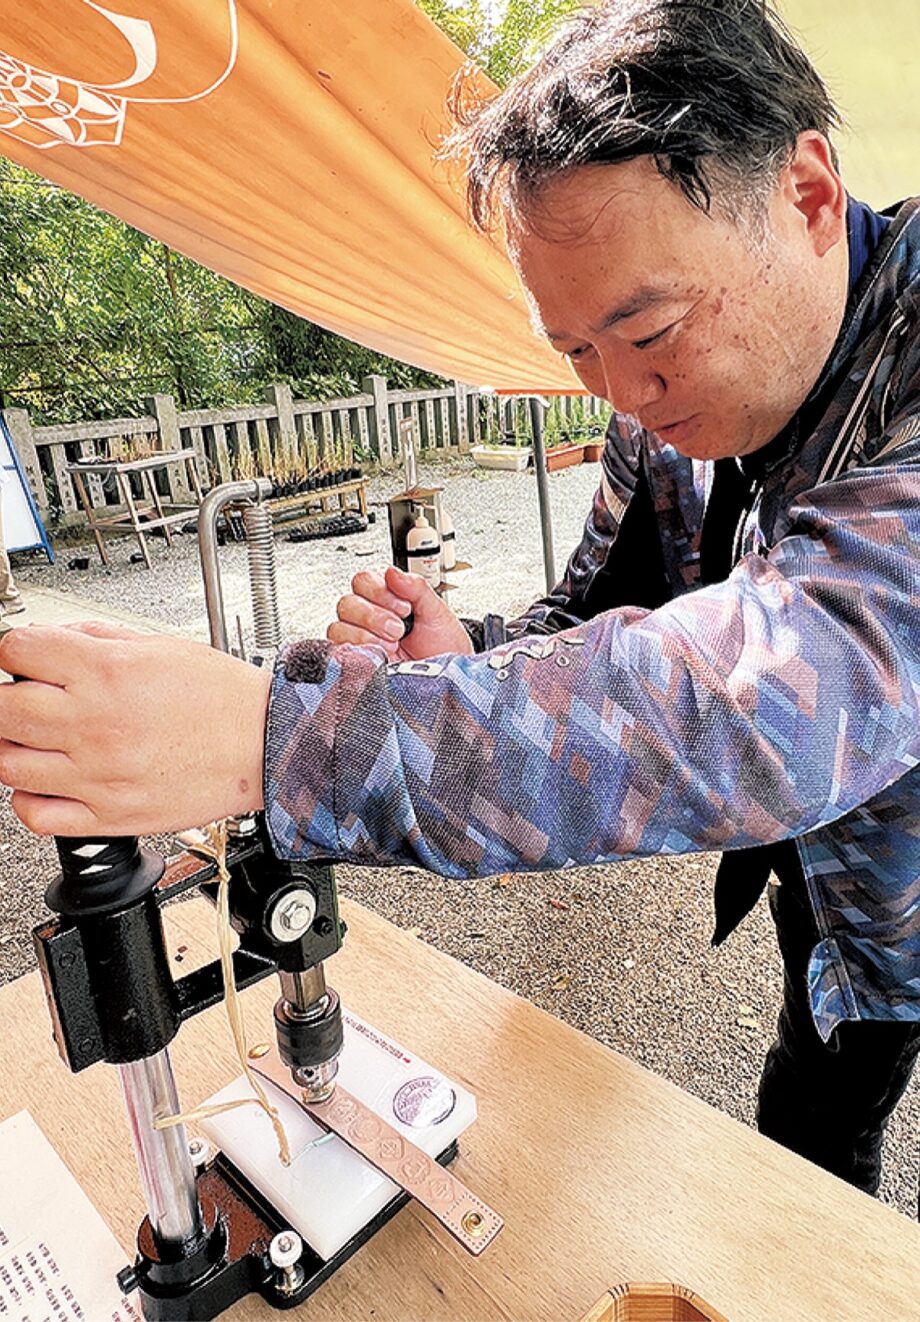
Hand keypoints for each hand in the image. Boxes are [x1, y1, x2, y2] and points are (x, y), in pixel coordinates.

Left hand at [0, 622, 271, 836]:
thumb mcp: (158, 646)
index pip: (17, 652)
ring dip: (13, 745)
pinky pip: (35, 813)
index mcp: (107, 673)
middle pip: (0, 708)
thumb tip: (50, 641)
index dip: (17, 652)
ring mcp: (98, 774)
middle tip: (27, 698)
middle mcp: (95, 724)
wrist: (265, 744)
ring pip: (7, 762)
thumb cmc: (221, 697)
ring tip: (39, 738)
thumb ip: (95, 639)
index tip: (26, 660)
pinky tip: (49, 779)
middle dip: (7, 698)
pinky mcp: (109, 815)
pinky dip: (28, 796)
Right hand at [328, 565, 472, 660]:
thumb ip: (416, 588)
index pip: (362, 581)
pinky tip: (381, 655)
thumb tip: (392, 572)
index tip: (404, 608)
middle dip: (375, 617)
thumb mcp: (436, 612)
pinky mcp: (354, 661)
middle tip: (399, 630)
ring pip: (339, 626)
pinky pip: (339, 650)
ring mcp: (359, 640)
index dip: (380, 592)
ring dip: (367, 636)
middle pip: (347, 603)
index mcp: (386, 599)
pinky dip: (360, 651)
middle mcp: (368, 617)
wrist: (444, 679)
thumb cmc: (442, 648)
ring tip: (392, 646)